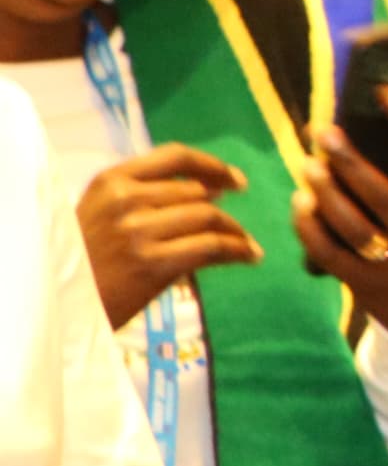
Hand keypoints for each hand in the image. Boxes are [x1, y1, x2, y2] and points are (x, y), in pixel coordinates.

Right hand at [77, 145, 261, 328]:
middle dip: (223, 211)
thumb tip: (212, 191)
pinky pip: (213, 247)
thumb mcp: (100, 214)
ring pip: (210, 218)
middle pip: (198, 193)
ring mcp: (138, 231)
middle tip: (235, 229)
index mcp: (111, 181)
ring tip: (245, 244)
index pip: (175, 156)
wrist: (59, 308)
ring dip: (236, 232)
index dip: (212, 166)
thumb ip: (143, 197)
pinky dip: (238, 250)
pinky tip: (249, 257)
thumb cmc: (83, 263)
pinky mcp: (152, 263)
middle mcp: (125, 199)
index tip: (236, 181)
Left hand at [294, 87, 387, 339]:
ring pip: (350, 223)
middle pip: (380, 193)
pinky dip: (309, 227)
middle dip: (349, 160)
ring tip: (308, 167)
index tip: (384, 92)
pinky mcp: (365, 282)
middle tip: (324, 132)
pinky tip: (299, 204)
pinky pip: (328, 252)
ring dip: (324, 192)